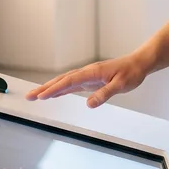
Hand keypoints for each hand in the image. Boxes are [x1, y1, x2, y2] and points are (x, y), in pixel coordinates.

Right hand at [25, 52, 148, 107]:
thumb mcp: (121, 85)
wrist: (139, 63)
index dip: (54, 89)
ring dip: (50, 88)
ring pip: (64, 81)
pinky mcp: (90, 79)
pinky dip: (60, 89)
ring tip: (35, 96)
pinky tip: (53, 95)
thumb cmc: (131, 73)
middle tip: (29, 96)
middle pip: (62, 80)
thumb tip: (89, 104)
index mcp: (92, 72)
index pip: (69, 81)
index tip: (41, 96)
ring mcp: (87, 76)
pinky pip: (72, 84)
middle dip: (45, 88)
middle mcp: (87, 72)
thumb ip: (105, 93)